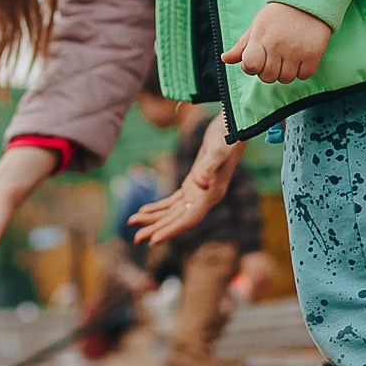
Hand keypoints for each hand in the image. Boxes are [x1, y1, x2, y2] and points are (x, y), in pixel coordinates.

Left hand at [129, 119, 243, 247]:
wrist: (233, 125)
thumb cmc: (227, 136)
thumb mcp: (219, 149)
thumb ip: (210, 166)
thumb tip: (201, 184)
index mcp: (212, 194)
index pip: (189, 219)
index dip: (171, 230)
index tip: (154, 240)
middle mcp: (206, 198)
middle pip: (178, 220)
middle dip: (156, 229)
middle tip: (135, 239)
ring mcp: (199, 193)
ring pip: (173, 212)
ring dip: (153, 219)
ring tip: (131, 223)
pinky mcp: (193, 184)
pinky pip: (173, 201)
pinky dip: (158, 207)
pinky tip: (144, 211)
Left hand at [223, 2, 331, 85]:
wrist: (308, 2)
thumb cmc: (278, 16)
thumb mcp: (257, 26)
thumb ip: (241, 46)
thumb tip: (225, 59)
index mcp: (260, 37)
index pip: (250, 66)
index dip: (252, 67)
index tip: (258, 59)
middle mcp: (277, 44)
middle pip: (268, 78)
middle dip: (269, 72)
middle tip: (275, 58)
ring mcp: (296, 50)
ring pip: (286, 79)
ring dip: (286, 72)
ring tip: (288, 57)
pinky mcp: (313, 54)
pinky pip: (304, 76)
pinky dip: (302, 71)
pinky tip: (301, 57)